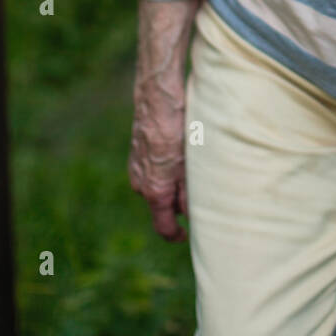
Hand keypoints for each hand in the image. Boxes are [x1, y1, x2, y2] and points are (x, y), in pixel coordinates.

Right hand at [128, 86, 188, 242]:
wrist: (158, 98)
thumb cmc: (178, 131)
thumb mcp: (190, 166)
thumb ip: (190, 195)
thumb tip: (191, 215)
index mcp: (154, 191)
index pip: (163, 226)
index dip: (176, 235)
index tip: (187, 236)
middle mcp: (140, 182)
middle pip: (163, 203)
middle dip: (180, 199)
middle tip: (198, 183)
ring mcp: (136, 167)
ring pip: (160, 184)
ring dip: (174, 181)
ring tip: (190, 161)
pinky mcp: (137, 152)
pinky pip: (154, 169)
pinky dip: (166, 167)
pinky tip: (179, 150)